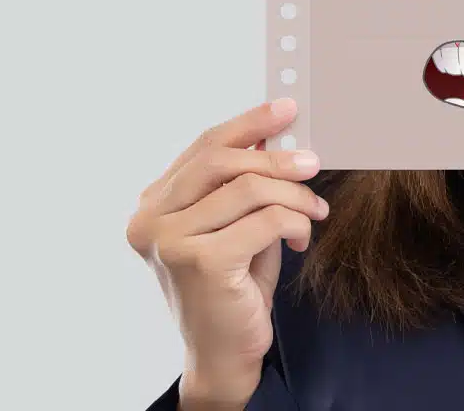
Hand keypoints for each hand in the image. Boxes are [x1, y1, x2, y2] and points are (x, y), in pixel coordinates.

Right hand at [126, 98, 326, 407]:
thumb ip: (242, 185)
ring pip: (249, 188)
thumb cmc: (232, 287)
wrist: (224, 354)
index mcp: (152, 205)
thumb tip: (276, 137)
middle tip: (313, 162)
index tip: (286, 109)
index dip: (247, 124)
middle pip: (222, 160)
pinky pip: (265, 219)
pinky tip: (300, 238)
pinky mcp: (199, 262)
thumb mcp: (235, 225)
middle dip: (276, 157)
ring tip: (314, 211)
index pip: (203, 148)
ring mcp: (169, 241)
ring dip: (294, 196)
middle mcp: (150, 220)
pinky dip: (294, 222)